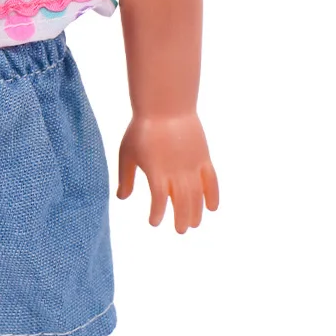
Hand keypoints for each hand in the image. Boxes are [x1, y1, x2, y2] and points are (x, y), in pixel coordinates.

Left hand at [117, 112, 219, 231]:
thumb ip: (125, 177)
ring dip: (197, 211)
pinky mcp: (203, 157)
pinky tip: (212, 208)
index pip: (160, 199)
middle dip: (182, 218)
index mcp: (156, 170)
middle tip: (180, 230)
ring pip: (198, 194)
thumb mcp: (127, 153)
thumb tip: (121, 197)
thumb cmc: (142, 128)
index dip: (158, 213)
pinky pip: (211, 181)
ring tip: (194, 224)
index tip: (154, 222)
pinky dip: (213, 195)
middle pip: (183, 201)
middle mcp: (176, 171)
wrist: (166, 106)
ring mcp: (192, 165)